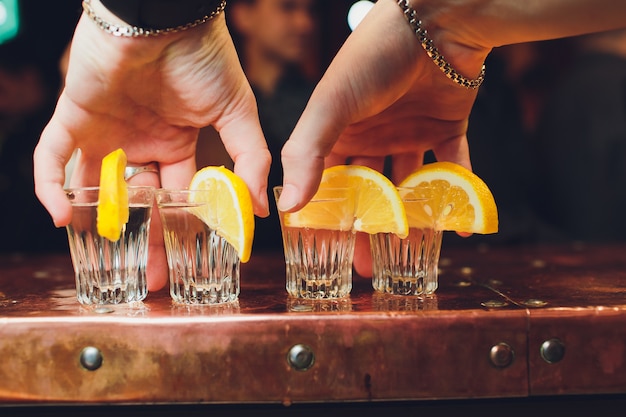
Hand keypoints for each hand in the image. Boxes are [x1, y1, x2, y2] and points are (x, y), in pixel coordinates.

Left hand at [33, 6, 269, 289]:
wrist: (165, 16)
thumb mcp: (239, 113)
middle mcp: (143, 143)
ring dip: (97, 221)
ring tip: (107, 259)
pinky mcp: (75, 116)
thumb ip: (251, 159)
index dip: (183, 228)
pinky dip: (50, 185)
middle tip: (151, 278)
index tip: (190, 260)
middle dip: (146, 238)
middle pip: (140, 201)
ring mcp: (107, 131)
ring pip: (96, 186)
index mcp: (179, 144)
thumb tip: (265, 209)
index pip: (180, 195)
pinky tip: (61, 215)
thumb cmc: (205, 58)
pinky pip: (53, 156)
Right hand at [279, 0, 489, 275]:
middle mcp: (372, 134)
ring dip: (411, 217)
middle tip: (367, 267)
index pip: (329, 181)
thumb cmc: (372, 58)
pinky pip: (453, 168)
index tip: (327, 251)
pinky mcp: (447, 127)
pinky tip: (458, 225)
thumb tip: (286, 207)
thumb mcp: (331, 106)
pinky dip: (457, 194)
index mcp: (338, 130)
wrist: (436, 21)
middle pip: (369, 191)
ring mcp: (409, 132)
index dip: (329, 216)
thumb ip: (306, 155)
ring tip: (409, 253)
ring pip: (409, 185)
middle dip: (367, 228)